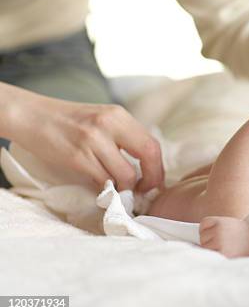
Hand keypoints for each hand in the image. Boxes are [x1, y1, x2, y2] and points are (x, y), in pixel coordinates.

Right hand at [3, 85, 163, 191]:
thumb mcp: (102, 119)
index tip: (154, 181)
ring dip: (125, 188)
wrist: (31, 116)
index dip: (158, 168)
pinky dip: (105, 188)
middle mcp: (110, 124)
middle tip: (144, 191)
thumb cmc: (68, 121)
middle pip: (148, 155)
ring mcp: (93, 140)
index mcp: (119, 115)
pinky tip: (101, 186)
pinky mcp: (77, 157)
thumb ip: (123, 137)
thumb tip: (146, 167)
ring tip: (119, 189)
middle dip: (150, 179)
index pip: (152, 143)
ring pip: (125, 174)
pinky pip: (102, 181)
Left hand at [199, 216, 248, 257]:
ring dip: (213, 250)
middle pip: (202, 238)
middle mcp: (218, 232)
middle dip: (211, 241)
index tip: (222, 232)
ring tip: (228, 248)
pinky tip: (227, 254)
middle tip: (228, 241)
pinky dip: (216, 257)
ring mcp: (219, 245)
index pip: (203, 225)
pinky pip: (211, 256)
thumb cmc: (243, 235)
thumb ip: (214, 229)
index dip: (210, 230)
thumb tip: (187, 246)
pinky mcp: (222, 256)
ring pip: (205, 248)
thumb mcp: (229, 224)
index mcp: (220, 222)